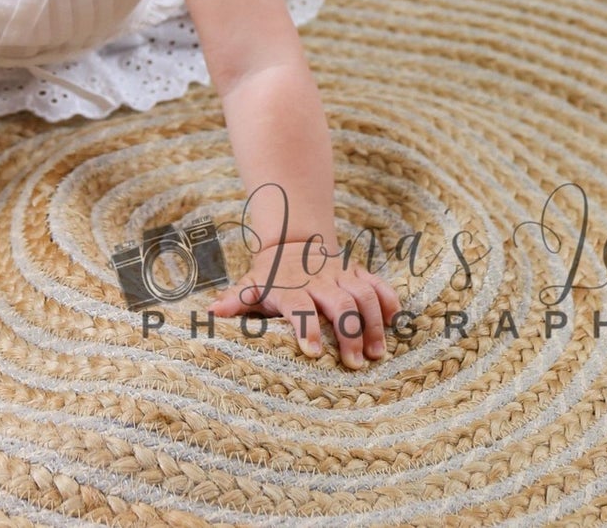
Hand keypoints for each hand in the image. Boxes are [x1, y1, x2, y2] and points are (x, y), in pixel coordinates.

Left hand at [207, 235, 400, 368]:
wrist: (294, 242)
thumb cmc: (271, 275)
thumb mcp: (252, 285)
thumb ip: (236, 300)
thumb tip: (212, 312)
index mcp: (292, 288)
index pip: (300, 306)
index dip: (306, 328)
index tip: (313, 353)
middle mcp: (320, 281)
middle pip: (340, 303)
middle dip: (350, 332)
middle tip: (357, 364)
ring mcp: (341, 276)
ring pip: (364, 294)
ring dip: (374, 323)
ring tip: (378, 354)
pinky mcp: (358, 273)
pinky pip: (378, 283)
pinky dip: (388, 300)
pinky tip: (395, 322)